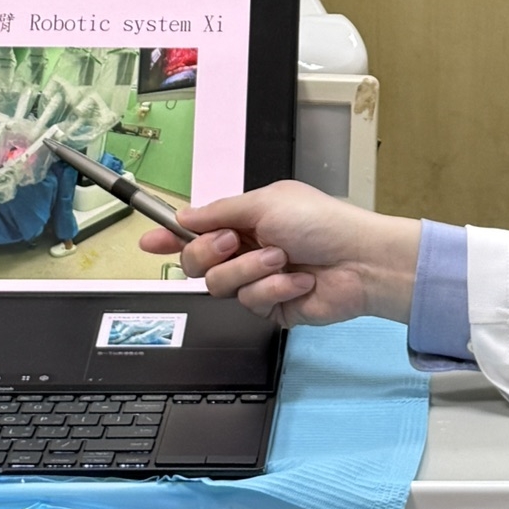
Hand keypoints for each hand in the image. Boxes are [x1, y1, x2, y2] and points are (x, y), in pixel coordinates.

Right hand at [139, 180, 421, 328]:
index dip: (170, 236)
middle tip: (234, 241)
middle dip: (210, 252)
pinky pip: (251, 302)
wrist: (360, 261)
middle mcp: (246, 250)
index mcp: (244, 220)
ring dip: (251, 269)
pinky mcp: (270, 306)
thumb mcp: (266, 202)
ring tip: (282, 260)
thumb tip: (183, 216)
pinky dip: (275, 288)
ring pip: (218, 285)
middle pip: (195, 262)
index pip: (196, 229)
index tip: (148, 241)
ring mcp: (256, 279)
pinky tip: (299, 281)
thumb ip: (219, 211)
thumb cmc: (321, 222)